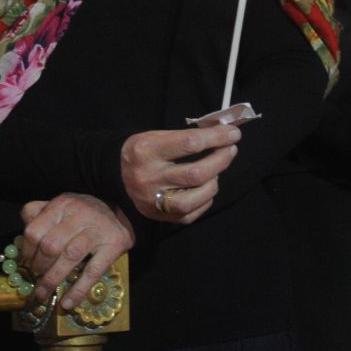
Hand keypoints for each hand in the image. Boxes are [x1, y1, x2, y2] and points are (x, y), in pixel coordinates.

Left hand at [16, 193, 134, 311]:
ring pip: (69, 257)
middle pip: (50, 245)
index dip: (27, 252)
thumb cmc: (82, 214)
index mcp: (61, 205)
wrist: (121, 210)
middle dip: (39, 267)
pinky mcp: (114, 244)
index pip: (34, 230)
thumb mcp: (60, 207)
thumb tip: (24, 236)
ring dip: (53, 279)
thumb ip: (38, 214)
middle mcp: (79, 214)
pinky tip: (67, 303)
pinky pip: (93, 271)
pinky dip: (78, 290)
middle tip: (36, 278)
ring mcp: (97, 230)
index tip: (26, 264)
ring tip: (43, 294)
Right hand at [118, 124, 238, 224]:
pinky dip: (206, 199)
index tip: (233, 134)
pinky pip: (192, 213)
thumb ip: (187, 137)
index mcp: (146, 150)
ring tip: (216, 171)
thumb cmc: (144, 150)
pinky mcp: (159, 217)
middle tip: (231, 150)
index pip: (189, 144)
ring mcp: (153, 200)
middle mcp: (149, 177)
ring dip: (214, 182)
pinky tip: (206, 188)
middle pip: (195, 174)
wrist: (117, 173)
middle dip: (221, 160)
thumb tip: (222, 135)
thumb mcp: (157, 136)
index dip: (216, 138)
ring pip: (195, 198)